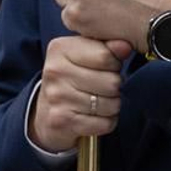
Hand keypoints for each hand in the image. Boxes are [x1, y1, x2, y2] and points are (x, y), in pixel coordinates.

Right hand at [30, 35, 131, 152]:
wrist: (45, 114)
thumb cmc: (72, 80)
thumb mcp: (84, 56)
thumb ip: (106, 48)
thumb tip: (125, 46)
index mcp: (60, 49)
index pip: (106, 56)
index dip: (114, 64)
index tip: (106, 67)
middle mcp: (55, 71)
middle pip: (112, 82)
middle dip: (114, 87)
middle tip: (102, 88)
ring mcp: (57, 97)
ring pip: (111, 104)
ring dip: (112, 106)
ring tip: (98, 102)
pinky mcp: (62, 121)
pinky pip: (104, 123)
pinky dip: (106, 123)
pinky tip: (94, 117)